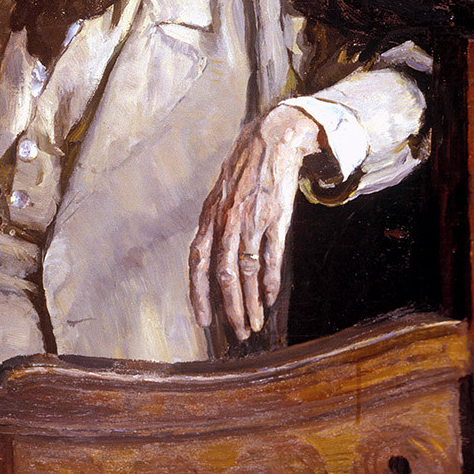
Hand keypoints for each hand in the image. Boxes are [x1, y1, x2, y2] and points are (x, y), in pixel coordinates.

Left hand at [189, 105, 322, 340]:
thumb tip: (206, 261)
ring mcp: (251, 220)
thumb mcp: (219, 197)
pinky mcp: (276, 218)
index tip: (204, 321)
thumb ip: (213, 227)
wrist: (271, 140)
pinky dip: (269, 282)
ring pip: (248, 272)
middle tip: (237, 334)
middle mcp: (226, 221)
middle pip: (223, 274)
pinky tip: (268, 300)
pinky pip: (271, 257)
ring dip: (250, 303)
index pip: (197, 262)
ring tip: (253, 326)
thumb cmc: (242, 172)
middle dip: (229, 308)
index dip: (198, 293)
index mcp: (208, 217)